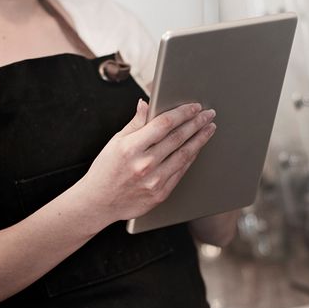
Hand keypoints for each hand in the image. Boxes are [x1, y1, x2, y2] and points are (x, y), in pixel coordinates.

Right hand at [75, 99, 216, 224]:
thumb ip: (135, 123)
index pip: (164, 124)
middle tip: (209, 114)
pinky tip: (196, 148)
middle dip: (197, 123)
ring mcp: (154, 181)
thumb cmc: (105, 170)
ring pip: (184, 155)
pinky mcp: (160, 194)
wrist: (99, 203)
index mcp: (131, 147)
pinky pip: (181, 172)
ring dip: (200, 140)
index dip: (182, 113)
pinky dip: (190, 158)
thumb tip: (146, 104)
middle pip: (178, 138)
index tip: (194, 107)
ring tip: (209, 129)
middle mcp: (144, 164)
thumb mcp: (115, 142)